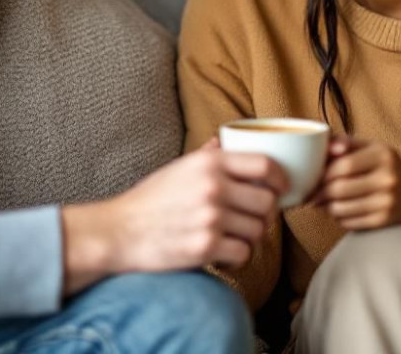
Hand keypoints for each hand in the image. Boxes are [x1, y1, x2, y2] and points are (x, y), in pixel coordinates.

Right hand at [61, 143, 287, 292]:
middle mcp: (213, 187)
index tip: (281, 188)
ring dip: (250, 238)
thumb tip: (225, 141)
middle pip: (268, 202)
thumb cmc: (149, 200)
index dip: (281, 178)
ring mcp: (211, 218)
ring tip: (231, 238)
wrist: (119, 231)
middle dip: (264, 214)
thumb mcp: (178, 168)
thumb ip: (206, 156)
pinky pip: (244, 254)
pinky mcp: (206, 247)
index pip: (265, 164)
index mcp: (209, 163)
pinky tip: (223, 256)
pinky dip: (238, 259)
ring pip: (258, 230)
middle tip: (250, 220)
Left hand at [310, 137, 400, 230]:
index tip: (311, 177)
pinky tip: (338, 211)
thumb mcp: (372, 148)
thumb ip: (345, 142)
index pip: (343, 165)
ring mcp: (387, 202)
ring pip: (340, 209)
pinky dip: (337, 218)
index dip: (322, 173)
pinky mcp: (383, 221)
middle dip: (319, 192)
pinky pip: (348, 222)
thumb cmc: (387, 167)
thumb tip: (321, 144)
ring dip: (325, 207)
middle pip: (339, 189)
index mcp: (383, 154)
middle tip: (310, 193)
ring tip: (321, 202)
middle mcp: (388, 178)